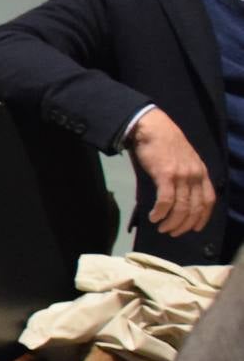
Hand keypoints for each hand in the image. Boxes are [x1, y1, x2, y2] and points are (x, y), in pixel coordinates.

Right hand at [129, 108, 216, 236]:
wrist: (153, 128)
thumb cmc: (165, 143)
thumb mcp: (185, 160)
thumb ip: (186, 176)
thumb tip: (179, 196)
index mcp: (201, 172)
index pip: (208, 200)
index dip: (202, 218)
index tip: (194, 228)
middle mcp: (195, 176)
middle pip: (194, 208)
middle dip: (184, 224)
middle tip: (172, 232)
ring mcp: (181, 175)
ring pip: (181, 207)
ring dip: (171, 222)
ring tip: (161, 228)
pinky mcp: (165, 175)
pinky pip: (165, 200)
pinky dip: (160, 212)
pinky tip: (153, 217)